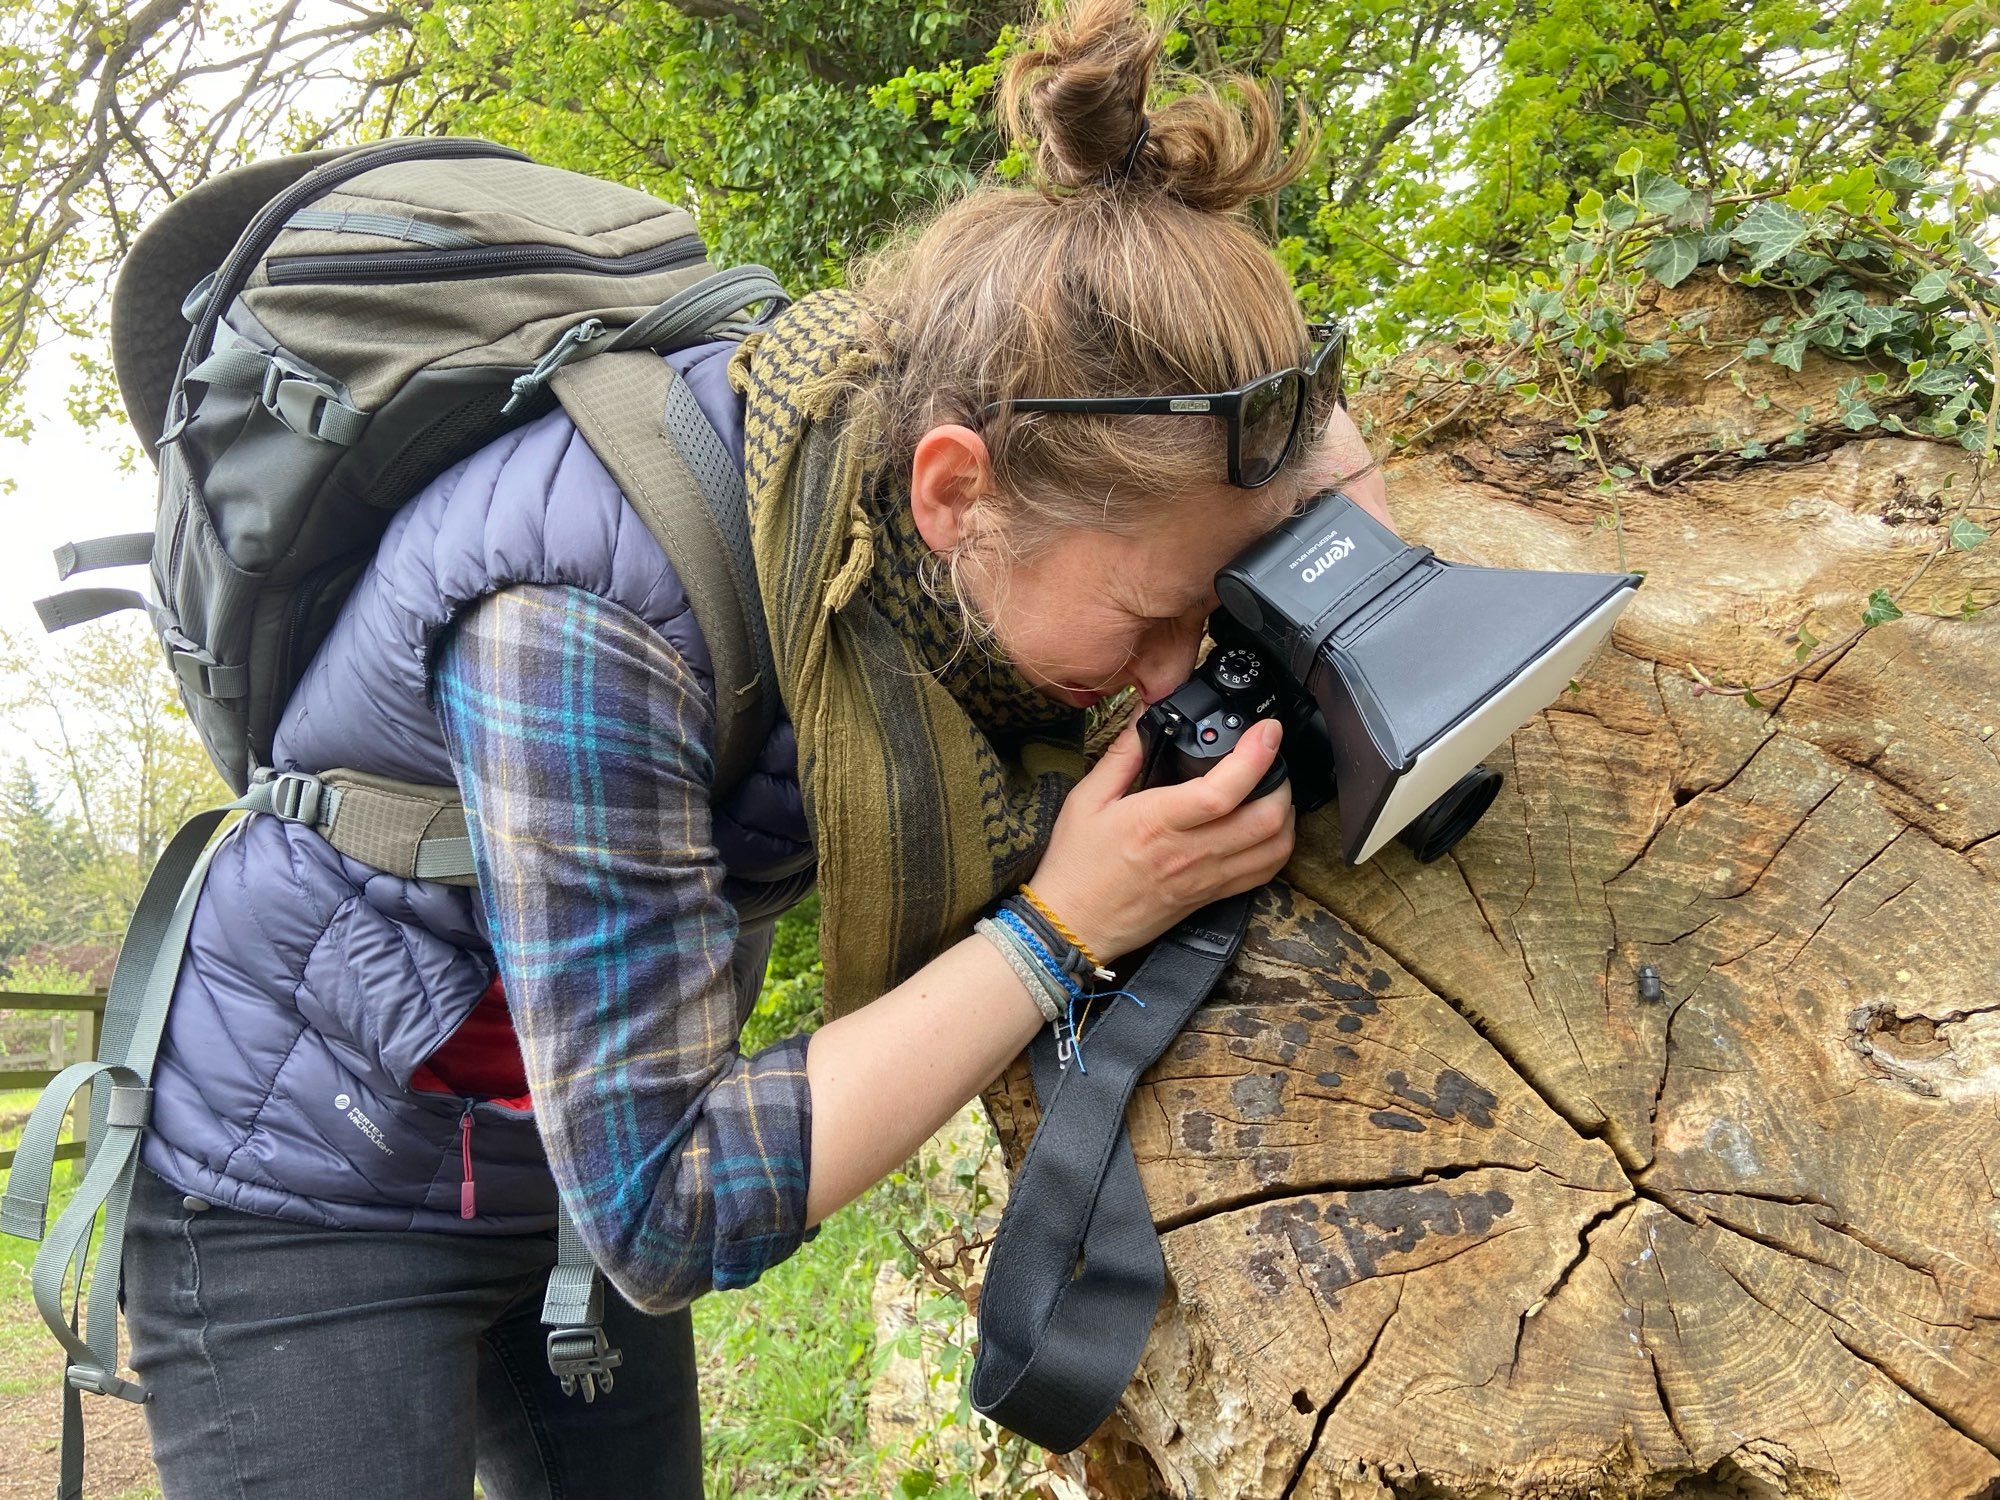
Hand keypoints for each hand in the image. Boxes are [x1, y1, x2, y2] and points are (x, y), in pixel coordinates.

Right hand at [1026, 719, 1295, 962]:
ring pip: (1274, 847)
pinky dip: (1278, 845)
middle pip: (1265, 819)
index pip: (1222, 791)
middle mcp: (1189, 852)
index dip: (1255, 755)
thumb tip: (1147, 715)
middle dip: (1281, 779)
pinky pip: (1264, 873)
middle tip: (1269, 756)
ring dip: (1285, 813)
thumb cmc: (1076, 864)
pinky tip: (1266, 826)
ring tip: (1271, 788)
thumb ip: (1122, 754)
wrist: (1072, 924)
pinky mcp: (1211, 895)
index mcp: (1156, 822)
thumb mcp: (1086, 799)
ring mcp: (1205, 878)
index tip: (1266, 730)